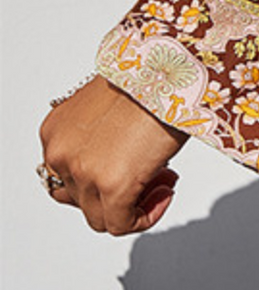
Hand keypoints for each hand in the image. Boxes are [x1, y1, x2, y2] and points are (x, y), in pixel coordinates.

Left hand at [38, 76, 188, 234]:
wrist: (171, 64)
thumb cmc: (150, 73)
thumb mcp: (108, 104)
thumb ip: (97, 135)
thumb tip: (116, 158)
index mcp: (57, 130)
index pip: (65, 177)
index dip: (99, 180)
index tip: (126, 169)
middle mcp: (62, 153)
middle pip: (82, 199)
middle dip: (117, 192)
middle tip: (150, 175)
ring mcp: (84, 172)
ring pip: (101, 216)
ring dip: (134, 204)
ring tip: (162, 180)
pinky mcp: (112, 187)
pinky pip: (122, 224)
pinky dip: (146, 216)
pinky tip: (165, 191)